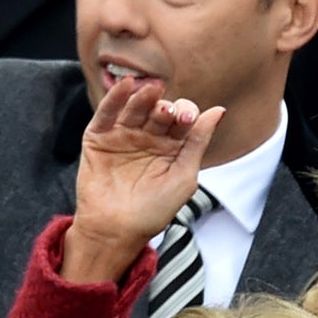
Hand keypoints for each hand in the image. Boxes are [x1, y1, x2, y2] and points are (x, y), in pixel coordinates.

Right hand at [62, 77, 223, 284]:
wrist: (115, 232)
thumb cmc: (152, 211)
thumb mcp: (184, 176)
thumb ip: (198, 142)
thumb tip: (219, 110)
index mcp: (170, 145)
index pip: (181, 117)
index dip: (185, 113)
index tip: (186, 120)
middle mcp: (147, 137)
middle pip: (158, 110)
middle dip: (164, 107)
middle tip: (167, 112)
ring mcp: (122, 137)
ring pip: (134, 108)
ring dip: (143, 97)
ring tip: (150, 90)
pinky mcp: (98, 140)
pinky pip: (106, 114)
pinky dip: (114, 99)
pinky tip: (125, 85)